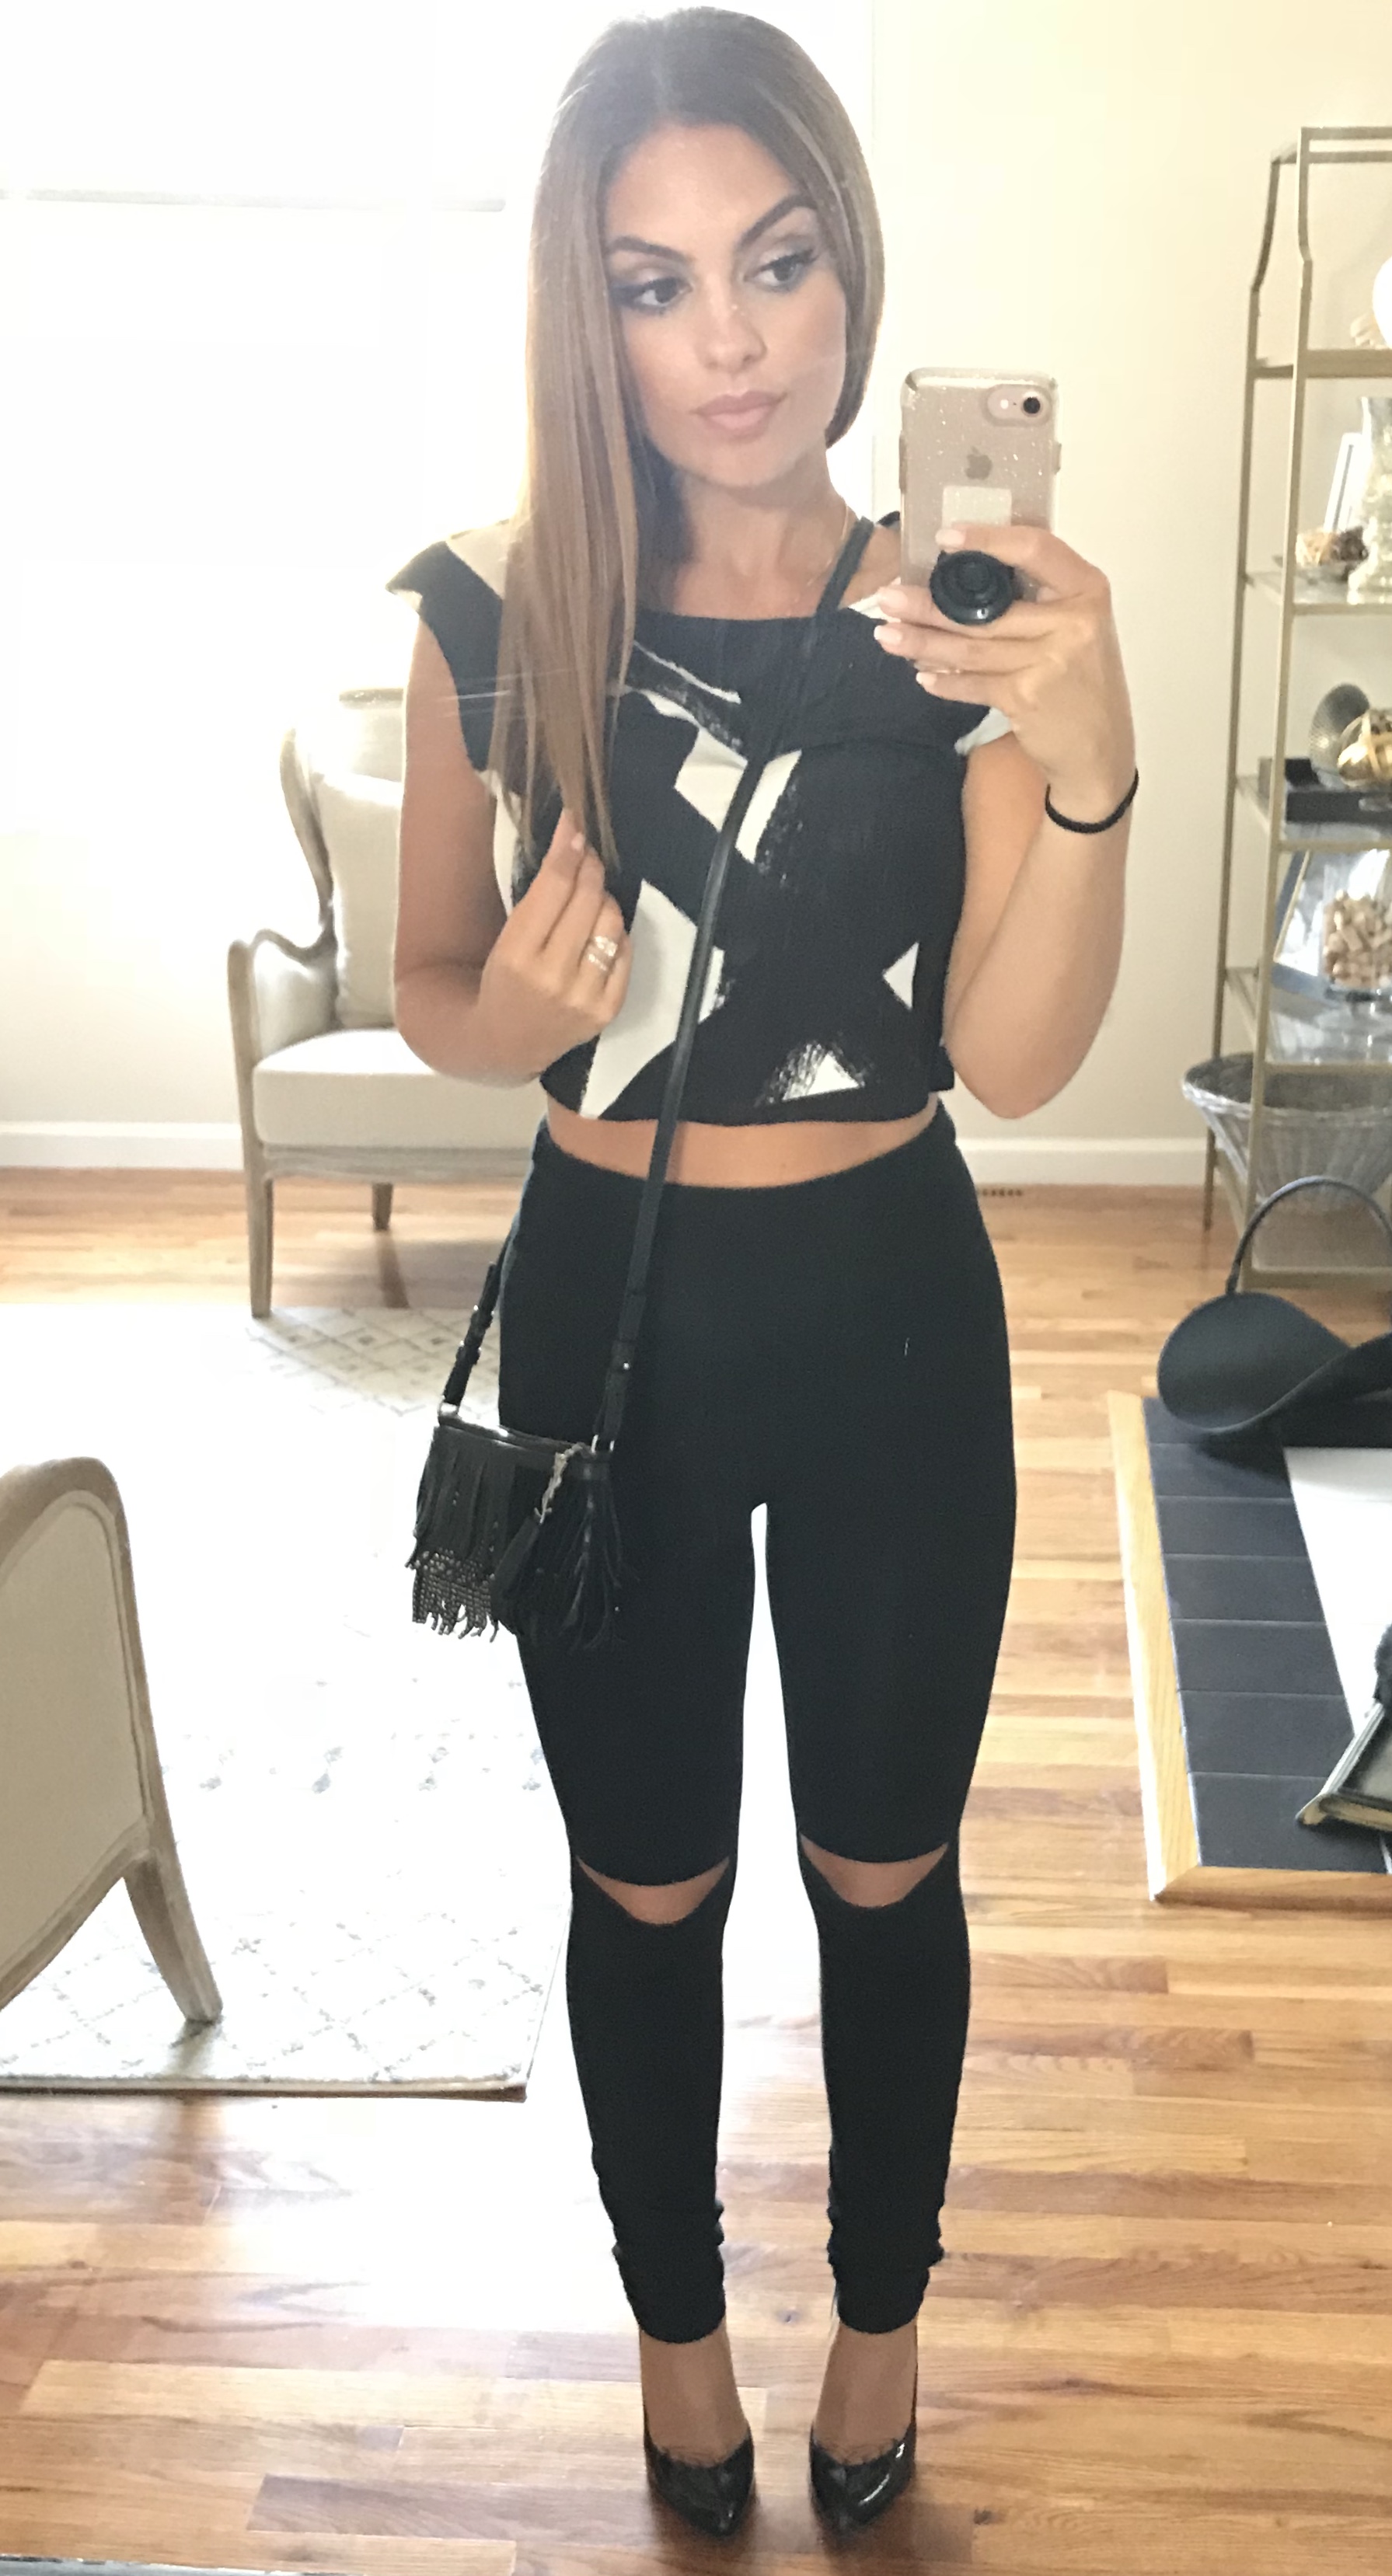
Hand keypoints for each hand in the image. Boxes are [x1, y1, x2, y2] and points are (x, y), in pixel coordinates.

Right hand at [476, 806, 631, 1073]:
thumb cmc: (503, 981)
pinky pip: (625, 953)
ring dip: (606, 898)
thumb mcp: (506, 940)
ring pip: (611, 923)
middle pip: (587, 900)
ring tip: (593, 896)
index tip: (576, 825)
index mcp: (516, 954)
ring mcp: (583, 996)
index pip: (554, 887)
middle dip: (590, 867)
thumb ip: (538, 899)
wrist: (508, 1042)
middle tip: (588, 854)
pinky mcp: (606, 1010)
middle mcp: (551, 976)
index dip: (569, 849)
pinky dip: (617, 933)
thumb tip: (574, 844)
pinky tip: (602, 930)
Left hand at [872, 524, 1135, 814]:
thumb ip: (1039, 598)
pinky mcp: (1026, 698)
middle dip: (929, 604)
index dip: (988, 540)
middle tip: (888, 598)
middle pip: (987, 606)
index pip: (1035, 549)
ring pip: (971, 646)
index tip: (945, 536)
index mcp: (1086, 589)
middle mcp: (1073, 621)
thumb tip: (964, 576)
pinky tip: (921, 673)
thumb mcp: (1077, 626)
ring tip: (888, 635)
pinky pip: (973, 682)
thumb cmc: (1083, 681)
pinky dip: (945, 680)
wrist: (1100, 749)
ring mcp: (1050, 661)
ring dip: (923, 642)